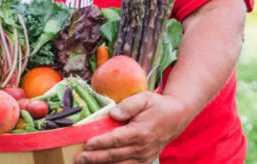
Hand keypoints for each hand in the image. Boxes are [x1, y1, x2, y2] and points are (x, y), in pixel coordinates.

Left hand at [76, 91, 192, 163]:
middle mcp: (142, 147)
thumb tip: (113, 113)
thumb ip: (128, 105)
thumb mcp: (144, 98)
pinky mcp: (144, 161)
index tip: (87, 144)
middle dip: (95, 158)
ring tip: (85, 163)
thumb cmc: (157, 106)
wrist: (177, 117)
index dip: (100, 143)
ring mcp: (144, 156)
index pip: (116, 139)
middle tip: (79, 158)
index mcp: (140, 132)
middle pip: (115, 155)